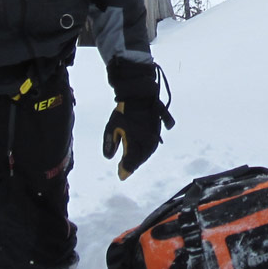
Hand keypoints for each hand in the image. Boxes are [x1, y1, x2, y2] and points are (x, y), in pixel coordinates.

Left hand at [102, 59, 173, 179]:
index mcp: (136, 145)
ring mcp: (155, 135)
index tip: (120, 175)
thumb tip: (109, 158)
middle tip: (125, 169)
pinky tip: (147, 146)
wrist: (139, 93)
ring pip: (148, 151)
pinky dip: (150, 145)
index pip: (130, 163)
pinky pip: (155, 142)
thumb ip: (110, 142)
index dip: (125, 170)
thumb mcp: (112, 126)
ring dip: (141, 157)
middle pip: (140, 159)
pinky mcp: (159, 128)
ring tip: (135, 161)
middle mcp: (148, 143)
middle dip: (133, 164)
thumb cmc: (123, 110)